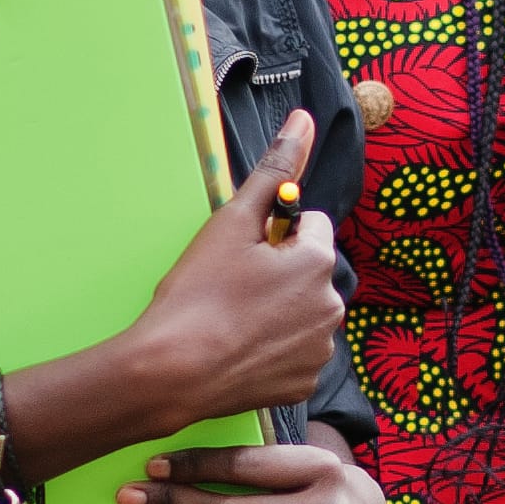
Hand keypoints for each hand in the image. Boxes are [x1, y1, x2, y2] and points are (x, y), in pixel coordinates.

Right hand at [118, 111, 342, 426]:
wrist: (172, 372)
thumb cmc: (197, 295)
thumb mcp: (232, 222)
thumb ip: (275, 169)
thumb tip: (303, 121)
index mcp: (318, 261)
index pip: (309, 225)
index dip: (273, 235)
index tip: (243, 254)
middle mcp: (332, 305)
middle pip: (309, 270)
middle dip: (281, 272)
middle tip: (233, 287)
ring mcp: (320, 348)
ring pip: (303, 310)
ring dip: (279, 309)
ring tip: (233, 320)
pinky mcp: (304, 383)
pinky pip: (296, 351)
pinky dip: (274, 348)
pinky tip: (241, 349)